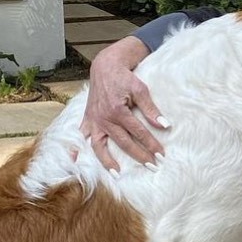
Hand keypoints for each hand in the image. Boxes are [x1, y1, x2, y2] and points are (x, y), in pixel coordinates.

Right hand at [79, 37, 167, 170]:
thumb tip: (164, 125)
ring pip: (99, 146)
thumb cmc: (124, 78)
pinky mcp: (87, 119)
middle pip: (124, 142)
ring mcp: (94, 120)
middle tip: (152, 166)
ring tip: (117, 174)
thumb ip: (150, 109)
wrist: (105, 67)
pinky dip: (78, 149)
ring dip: (107, 161)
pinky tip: (77, 161)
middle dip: (139, 155)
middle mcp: (104, 118)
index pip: (139, 132)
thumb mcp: (140, 89)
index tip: (162, 154)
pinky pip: (82, 137)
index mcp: (118, 111)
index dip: (151, 144)